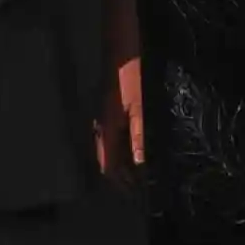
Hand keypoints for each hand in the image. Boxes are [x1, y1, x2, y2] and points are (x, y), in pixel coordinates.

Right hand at [94, 53, 144, 185]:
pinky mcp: (109, 112)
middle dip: (123, 179)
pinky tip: (137, 151)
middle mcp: (101, 127)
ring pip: (110, 152)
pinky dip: (125, 151)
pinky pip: (114, 140)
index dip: (122, 184)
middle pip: (108, 162)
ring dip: (124, 165)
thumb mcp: (140, 106)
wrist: (121, 48)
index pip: (108, 167)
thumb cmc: (131, 75)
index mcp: (106, 129)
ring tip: (142, 175)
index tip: (138, 196)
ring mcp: (103, 119)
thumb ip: (139, 137)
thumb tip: (140, 166)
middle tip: (143, 189)